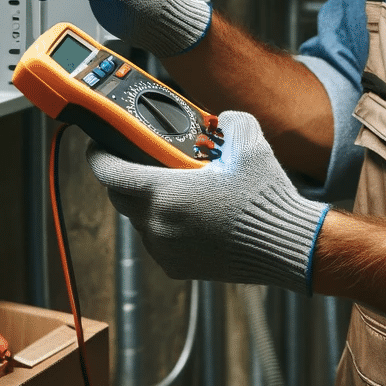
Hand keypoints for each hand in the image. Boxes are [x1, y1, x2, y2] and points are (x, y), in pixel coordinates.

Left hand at [85, 111, 328, 292]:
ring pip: (138, 219)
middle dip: (122, 176)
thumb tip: (221, 119)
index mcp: (165, 192)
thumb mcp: (249, 144)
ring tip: (171, 186)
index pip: (109, 172)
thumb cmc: (265, 197)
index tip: (98, 144)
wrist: (287, 247)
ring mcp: (165, 248)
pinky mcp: (176, 266)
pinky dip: (162, 224)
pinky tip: (187, 213)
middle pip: (119, 195)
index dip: (98, 155)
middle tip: (138, 160)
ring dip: (145, 201)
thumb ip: (229, 121)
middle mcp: (158, 223)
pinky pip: (156, 240)